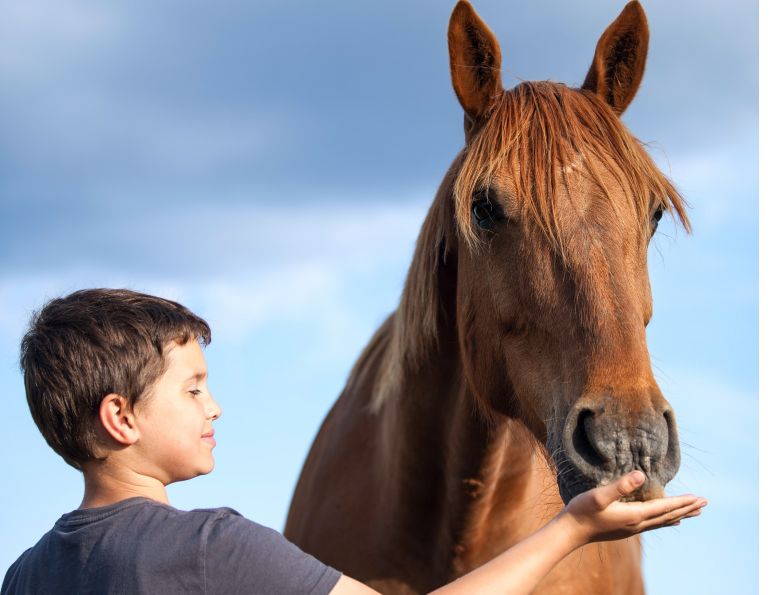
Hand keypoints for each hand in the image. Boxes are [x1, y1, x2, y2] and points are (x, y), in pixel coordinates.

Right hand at [559, 471, 706, 544]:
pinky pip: (654, 524)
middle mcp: (638, 524)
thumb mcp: (599, 496)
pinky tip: (670, 521)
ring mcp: (633, 528)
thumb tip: (642, 475)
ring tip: (694, 513)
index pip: (664, 507)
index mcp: (634, 515)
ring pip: (663, 521)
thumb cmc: (583, 511)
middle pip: (668, 516)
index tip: (699, 498)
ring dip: (680, 515)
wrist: (572, 531)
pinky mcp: (627, 529)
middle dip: (687, 508)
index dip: (682, 502)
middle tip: (705, 503)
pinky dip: (666, 520)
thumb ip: (620, 486)